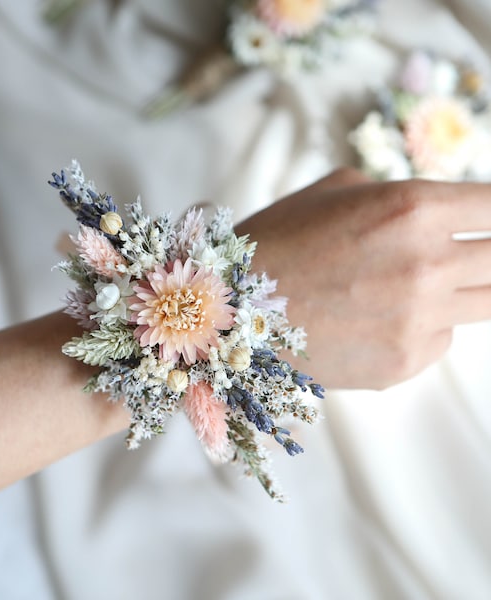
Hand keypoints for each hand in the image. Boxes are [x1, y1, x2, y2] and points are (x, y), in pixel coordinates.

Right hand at [237, 168, 490, 389]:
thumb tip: (436, 213)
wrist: (230, 310)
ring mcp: (418, 320)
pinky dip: (422, 327)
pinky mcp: (403, 363)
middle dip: (489, 254)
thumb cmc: (276, 242)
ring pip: (484, 304)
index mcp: (411, 207)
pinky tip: (375, 319)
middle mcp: (426, 264)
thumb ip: (397, 195)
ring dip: (459, 291)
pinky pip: (440, 339)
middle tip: (467, 256)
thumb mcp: (335, 192)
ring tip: (405, 285)